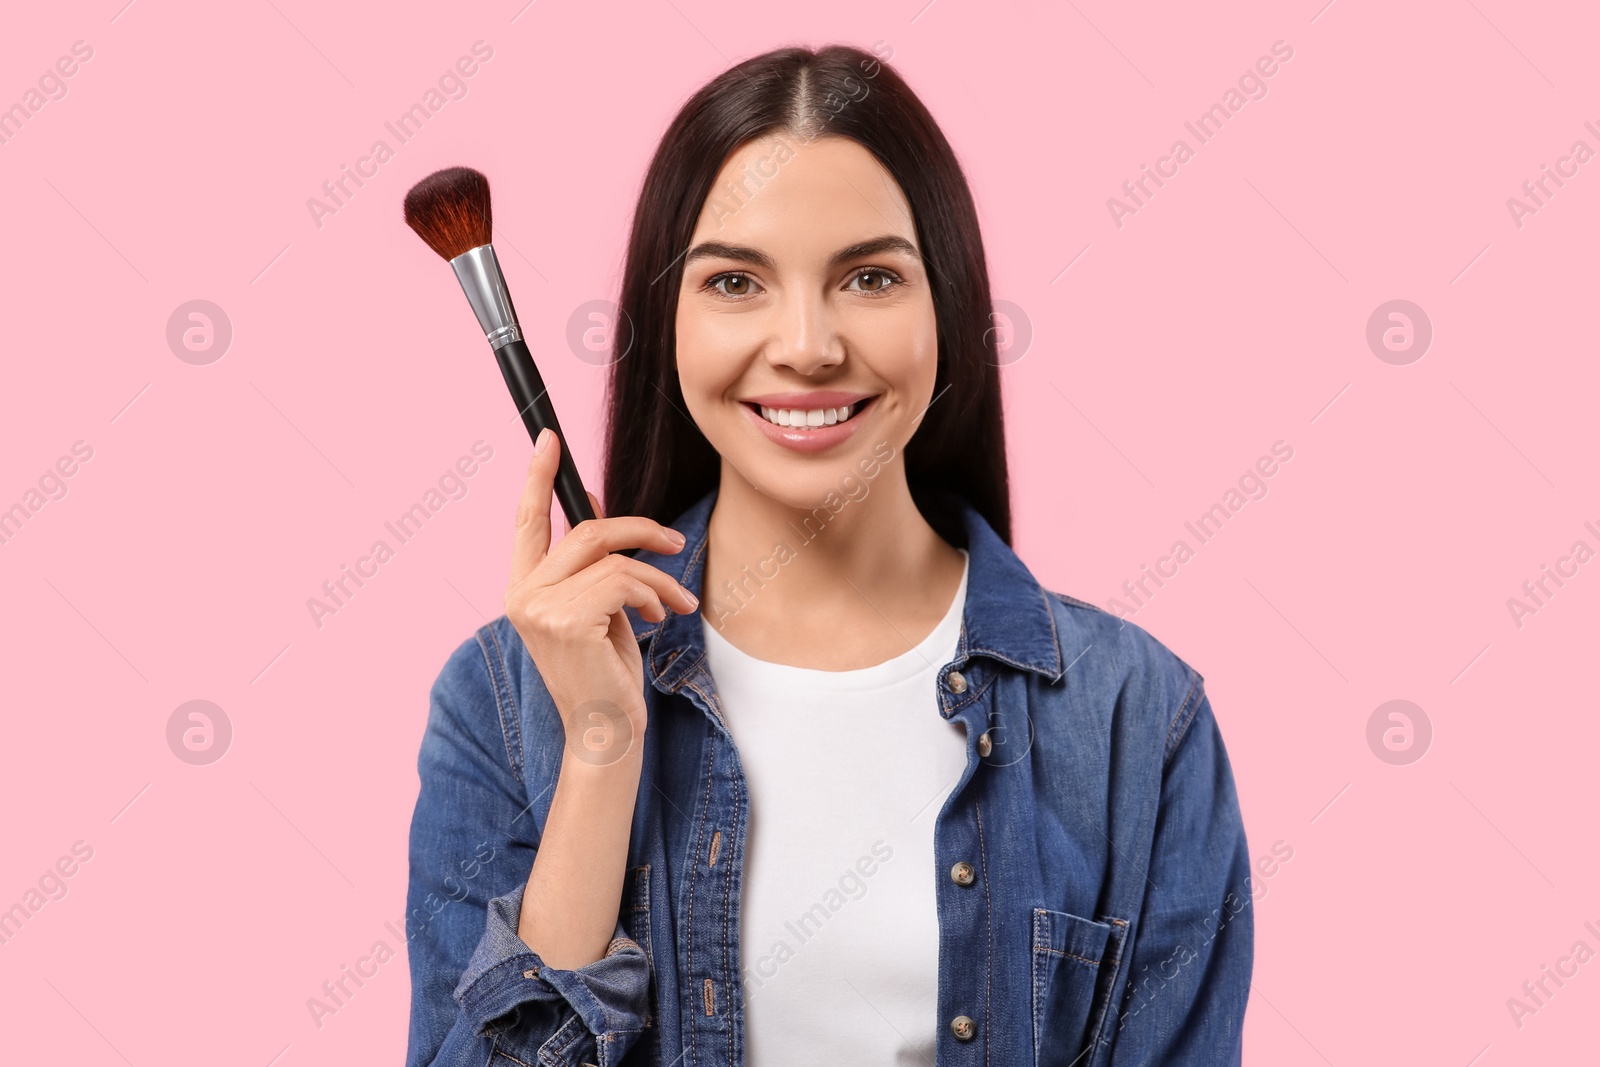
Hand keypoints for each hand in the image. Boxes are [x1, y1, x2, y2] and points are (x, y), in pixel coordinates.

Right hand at [503, 428, 697, 766]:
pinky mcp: (566, 619)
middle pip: (585, 530)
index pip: (526, 520)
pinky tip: (660, 618)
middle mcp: (522, 594)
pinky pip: (623, 580)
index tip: (549, 437)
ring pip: (612, 557)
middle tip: (674, 544)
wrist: (604, 733)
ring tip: (676, 603)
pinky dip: (652, 594)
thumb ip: (588, 563)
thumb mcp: (595, 608)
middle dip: (638, 530)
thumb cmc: (603, 675)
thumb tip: (590, 502)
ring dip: (656, 576)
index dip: (537, 476)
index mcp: (523, 588)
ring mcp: (539, 607)